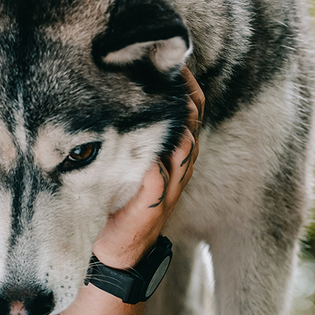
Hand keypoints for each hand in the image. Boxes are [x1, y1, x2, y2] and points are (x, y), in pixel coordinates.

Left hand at [91, 68, 204, 269]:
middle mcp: (179, 168)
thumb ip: (138, 137)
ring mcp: (168, 186)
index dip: (188, 87)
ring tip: (170, 101)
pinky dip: (157, 164)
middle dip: (186, 96)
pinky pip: (159, 178)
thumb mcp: (134, 164)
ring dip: (178, 125)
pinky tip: (152, 151)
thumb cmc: (124, 203)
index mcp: (176, 155)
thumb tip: (124, 100)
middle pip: (193, 124)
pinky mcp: (151, 204)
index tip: (173, 64)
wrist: (120, 250)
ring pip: (184, 148)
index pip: (194, 112)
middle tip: (170, 71)